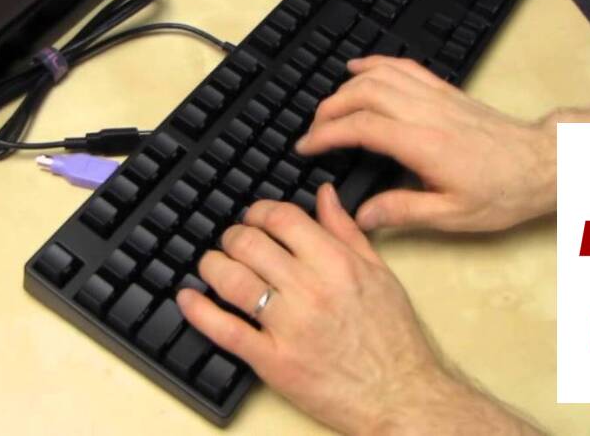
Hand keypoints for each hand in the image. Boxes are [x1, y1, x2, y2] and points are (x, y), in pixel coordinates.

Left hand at [177, 186, 532, 433]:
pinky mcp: (273, 361)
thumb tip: (324, 195)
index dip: (258, 211)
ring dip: (212, 265)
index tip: (253, 217)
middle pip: (250, 244)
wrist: (401, 395)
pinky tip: (188, 299)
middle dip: (232, 237)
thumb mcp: (379, 274)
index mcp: (337, 264)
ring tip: (211, 265)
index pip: (283, 218)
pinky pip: (225, 330)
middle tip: (230, 242)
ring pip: (232, 280)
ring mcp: (289, 327)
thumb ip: (346, 232)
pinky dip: (199, 311)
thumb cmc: (393, 338)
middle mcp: (311, 290)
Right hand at [295, 56, 555, 232]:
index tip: (305, 147)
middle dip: (329, 109)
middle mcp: (426, 113)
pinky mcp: (446, 91)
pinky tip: (358, 67)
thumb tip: (362, 216)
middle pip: (363, 94)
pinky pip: (404, 66)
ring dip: (347, 86)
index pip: (361, 128)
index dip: (326, 135)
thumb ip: (403, 212)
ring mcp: (436, 97)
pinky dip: (376, 63)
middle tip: (312, 132)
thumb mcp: (454, 216)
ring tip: (327, 105)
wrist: (543, 163)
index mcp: (423, 145)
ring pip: (380, 75)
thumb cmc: (503, 191)